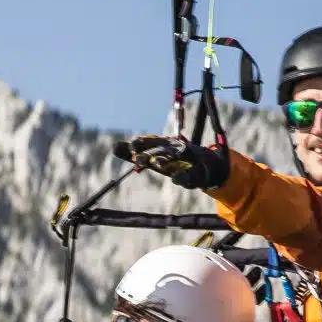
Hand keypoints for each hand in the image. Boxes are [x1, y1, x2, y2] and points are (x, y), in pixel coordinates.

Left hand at [113, 134, 229, 191]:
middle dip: (150, 153)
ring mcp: (189, 159)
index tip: (131, 147)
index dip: (142, 143)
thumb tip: (114, 147)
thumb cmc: (175, 161)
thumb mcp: (155, 157)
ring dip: (166, 160)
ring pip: (176, 158)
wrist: (207, 167)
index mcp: (166, 144)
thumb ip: (136, 153)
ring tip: (156, 164)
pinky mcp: (198, 173)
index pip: (152, 141)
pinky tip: (176, 179)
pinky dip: (183, 177)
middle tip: (137, 159)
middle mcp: (177, 148)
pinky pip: (190, 175)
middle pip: (162, 149)